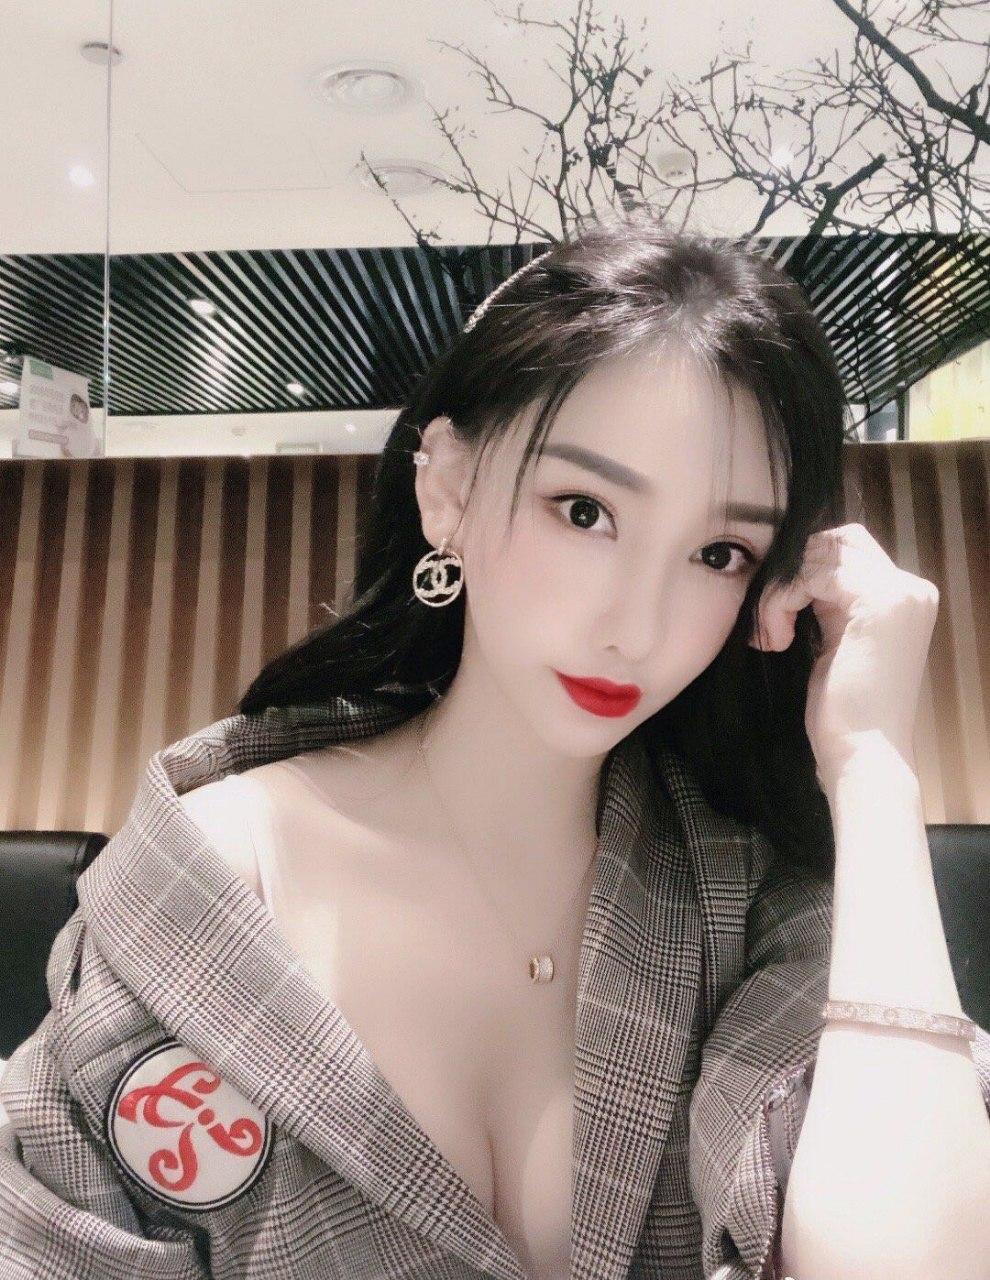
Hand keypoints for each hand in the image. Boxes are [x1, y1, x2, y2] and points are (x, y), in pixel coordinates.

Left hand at [748, 523, 938, 788]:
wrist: (863, 755)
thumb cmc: (843, 713)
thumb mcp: (834, 643)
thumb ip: (828, 604)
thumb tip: (793, 572)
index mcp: (904, 597)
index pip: (846, 550)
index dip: (803, 571)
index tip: (779, 614)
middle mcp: (910, 587)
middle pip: (835, 541)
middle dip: (792, 574)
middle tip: (772, 620)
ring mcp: (899, 592)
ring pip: (818, 554)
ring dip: (781, 592)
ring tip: (772, 636)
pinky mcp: (877, 602)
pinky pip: (809, 574)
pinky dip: (780, 602)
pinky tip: (777, 640)